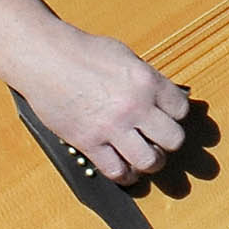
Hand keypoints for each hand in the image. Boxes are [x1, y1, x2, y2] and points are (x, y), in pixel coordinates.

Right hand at [15, 24, 189, 184]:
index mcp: (148, 81)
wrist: (46, 58)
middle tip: (160, 141)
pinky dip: (125, 176)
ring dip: (151, 163)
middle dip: (169, 142)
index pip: (181, 109)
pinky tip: (125, 171)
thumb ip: (146, 80)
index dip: (176, 115)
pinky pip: (116, 170)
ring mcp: (113, 127)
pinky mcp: (89, 142)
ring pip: (149, 161)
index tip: (168, 117)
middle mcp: (135, 106)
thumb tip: (161, 97)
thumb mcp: (126, 57)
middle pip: (173, 139)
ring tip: (146, 159)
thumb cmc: (83, 52)